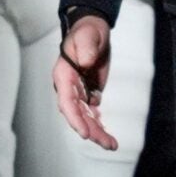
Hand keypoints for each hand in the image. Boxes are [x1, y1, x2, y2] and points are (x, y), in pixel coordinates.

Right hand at [53, 13, 116, 149]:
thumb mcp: (88, 34)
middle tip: (107, 143)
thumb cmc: (87, 31)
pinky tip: (109, 138)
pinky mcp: (89, 94)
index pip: (66, 101)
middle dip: (90, 131)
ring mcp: (78, 93)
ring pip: (85, 118)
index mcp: (64, 75)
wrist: (93, 31)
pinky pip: (93, 114)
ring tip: (112, 145)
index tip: (84, 132)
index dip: (74, 118)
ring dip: (97, 132)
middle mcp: (69, 88)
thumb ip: (86, 47)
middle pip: (77, 115)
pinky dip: (100, 126)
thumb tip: (85, 61)